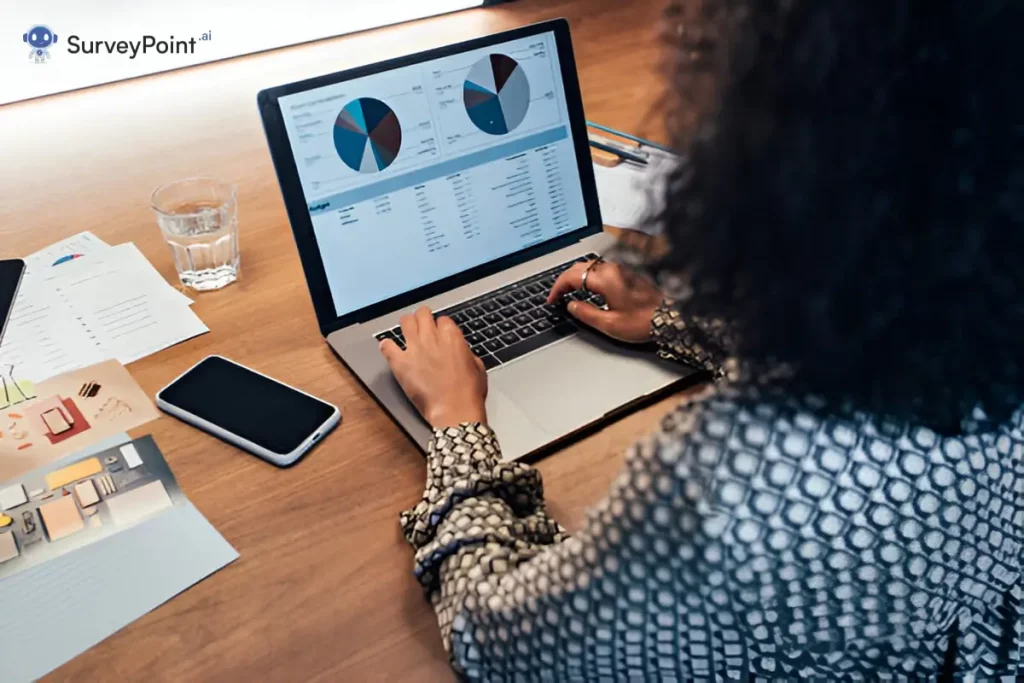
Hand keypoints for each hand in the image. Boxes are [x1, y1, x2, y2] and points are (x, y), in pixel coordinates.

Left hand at [379, 306, 487, 427]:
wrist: (454, 410)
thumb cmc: (468, 392)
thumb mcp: (477, 367)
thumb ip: (466, 353)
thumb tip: (461, 353)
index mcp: (452, 336)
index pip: (443, 320)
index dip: (441, 327)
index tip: (441, 334)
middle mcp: (431, 337)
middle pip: (422, 314)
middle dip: (423, 318)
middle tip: (422, 326)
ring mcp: (414, 348)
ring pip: (405, 322)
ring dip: (407, 325)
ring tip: (407, 332)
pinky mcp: (400, 363)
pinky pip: (387, 346)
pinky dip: (387, 346)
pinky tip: (389, 348)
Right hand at [547, 259, 662, 342]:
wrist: (671, 318)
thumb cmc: (644, 322)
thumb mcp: (610, 324)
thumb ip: (586, 313)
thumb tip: (571, 306)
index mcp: (605, 279)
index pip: (571, 276)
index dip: (557, 288)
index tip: (552, 299)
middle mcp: (613, 268)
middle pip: (580, 267)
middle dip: (565, 280)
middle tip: (558, 295)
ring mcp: (623, 267)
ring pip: (592, 265)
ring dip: (578, 276)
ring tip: (571, 291)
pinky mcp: (630, 271)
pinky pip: (604, 268)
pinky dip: (591, 275)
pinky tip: (590, 287)